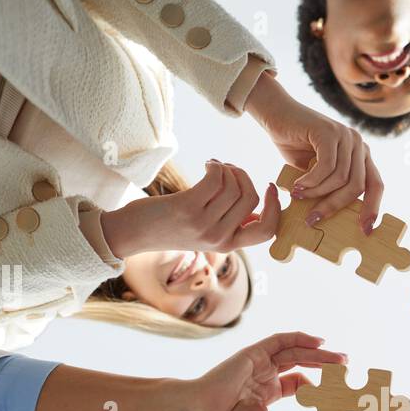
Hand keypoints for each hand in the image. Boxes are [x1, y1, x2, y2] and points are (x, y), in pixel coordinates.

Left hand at [99, 160, 279, 256]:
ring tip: (214, 166)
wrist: (135, 233)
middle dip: (244, 176)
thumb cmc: (171, 227)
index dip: (275, 206)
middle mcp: (219, 239)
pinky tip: (207, 164)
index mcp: (229, 245)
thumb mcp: (207, 233)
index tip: (269, 187)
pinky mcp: (188, 208)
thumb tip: (257, 209)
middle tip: (228, 169)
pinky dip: (216, 166)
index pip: (267, 230)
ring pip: (234, 187)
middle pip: (251, 199)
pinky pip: (216, 179)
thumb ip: (232, 224)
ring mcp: (204, 225)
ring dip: (227, 168)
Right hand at [185, 332, 346, 410]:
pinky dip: (301, 338)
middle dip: (325, 365)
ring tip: (341, 359)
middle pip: (302, 364)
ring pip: (296, 352)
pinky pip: (281, 340)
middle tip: (347, 368)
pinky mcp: (254, 352)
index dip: (320, 388)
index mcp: (267, 392)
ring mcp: (259, 362)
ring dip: (319, 353)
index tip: (337, 397)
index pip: (300, 384)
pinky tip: (320, 342)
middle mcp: (265, 374)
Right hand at [245, 73, 383, 227]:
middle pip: (357, 186)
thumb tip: (333, 221)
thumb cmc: (294, 146)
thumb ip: (329, 190)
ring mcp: (346, 136)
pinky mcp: (329, 131)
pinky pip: (326, 167)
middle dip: (334, 206)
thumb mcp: (316, 174)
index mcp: (360, 156)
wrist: (276, 113)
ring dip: (317, 193)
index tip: (366, 231)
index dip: (373, 208)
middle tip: (313, 218)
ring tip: (298, 196)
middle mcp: (358, 144)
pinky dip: (311, 181)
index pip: (376, 185)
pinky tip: (298, 185)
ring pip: (340, 178)